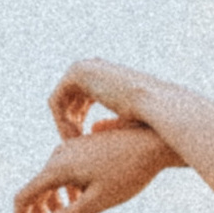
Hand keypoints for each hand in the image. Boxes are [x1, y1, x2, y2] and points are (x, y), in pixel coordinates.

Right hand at [14, 120, 173, 212]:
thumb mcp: (96, 202)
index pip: (24, 198)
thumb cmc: (129, 173)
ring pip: (54, 185)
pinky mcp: (84, 149)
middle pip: (38, 193)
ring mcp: (71, 150)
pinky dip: (71, 198)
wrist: (155, 142)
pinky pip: (67, 177)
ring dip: (59, 212)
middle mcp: (58, 155)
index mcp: (56, 167)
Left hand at [48, 59, 179, 146]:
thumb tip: (94, 129)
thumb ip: (111, 125)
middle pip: (70, 99)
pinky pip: (57, 100)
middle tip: (73, 146)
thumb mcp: (128, 122)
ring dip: (65, 124)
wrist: (156, 105)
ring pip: (61, 101)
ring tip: (73, 145)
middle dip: (71, 123)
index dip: (80, 121)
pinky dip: (61, 120)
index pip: (83, 99)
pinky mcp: (76, 73)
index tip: (84, 144)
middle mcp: (93, 66)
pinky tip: (72, 139)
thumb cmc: (151, 119)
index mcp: (105, 75)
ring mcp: (84, 66)